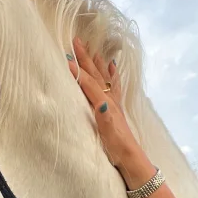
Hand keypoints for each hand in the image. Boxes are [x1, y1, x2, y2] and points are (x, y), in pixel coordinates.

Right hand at [68, 37, 147, 175]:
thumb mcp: (109, 133)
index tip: (66, 57)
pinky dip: (111, 73)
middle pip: (96, 75)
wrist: (131, 157)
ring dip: (96, 62)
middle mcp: (110, 101)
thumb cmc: (118, 147)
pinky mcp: (116, 108)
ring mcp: (114, 103)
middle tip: (77, 41)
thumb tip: (101, 102)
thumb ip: (104, 116)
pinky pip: (113, 85)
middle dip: (86, 58)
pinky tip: (111, 66)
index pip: (89, 84)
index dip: (78, 72)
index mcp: (106, 105)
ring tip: (92, 48)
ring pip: (104, 77)